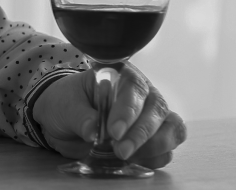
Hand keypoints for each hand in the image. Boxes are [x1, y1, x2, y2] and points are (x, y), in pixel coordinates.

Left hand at [32, 63, 186, 168]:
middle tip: (120, 150)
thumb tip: (93, 131)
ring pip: (172, 128)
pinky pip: (166, 149)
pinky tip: (133, 160)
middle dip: (141, 133)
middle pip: (158, 108)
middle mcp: (142, 93)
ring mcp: (150, 116)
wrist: (63, 120)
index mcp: (121, 75)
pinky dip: (154, 158)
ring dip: (154, 146)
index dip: (128, 110)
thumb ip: (79, 116)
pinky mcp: (152, 139)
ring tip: (125, 155)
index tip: (114, 131)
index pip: (134, 88)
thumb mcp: (65, 104)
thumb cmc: (66, 102)